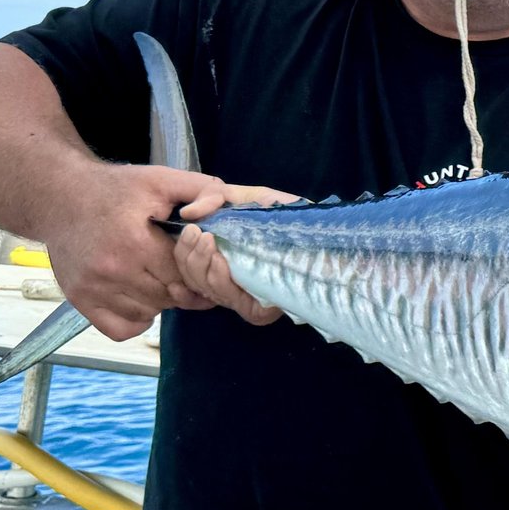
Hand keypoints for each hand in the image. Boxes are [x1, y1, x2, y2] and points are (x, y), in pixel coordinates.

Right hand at [41, 162, 231, 338]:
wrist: (60, 195)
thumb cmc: (116, 188)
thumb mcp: (161, 179)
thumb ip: (203, 189)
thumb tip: (231, 207)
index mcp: (135, 242)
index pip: (184, 273)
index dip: (195, 267)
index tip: (197, 259)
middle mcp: (112, 271)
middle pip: (169, 296)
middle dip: (180, 284)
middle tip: (176, 266)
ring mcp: (93, 289)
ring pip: (149, 313)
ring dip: (159, 300)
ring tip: (152, 275)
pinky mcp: (79, 300)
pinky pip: (122, 328)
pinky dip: (136, 318)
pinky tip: (138, 295)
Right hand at [170, 182, 298, 325]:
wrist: (326, 233)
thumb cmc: (288, 215)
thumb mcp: (251, 198)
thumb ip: (217, 198)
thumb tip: (189, 211)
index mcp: (224, 262)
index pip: (189, 267)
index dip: (182, 254)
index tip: (191, 231)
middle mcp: (230, 284)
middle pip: (194, 279)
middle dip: (190, 256)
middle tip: (199, 234)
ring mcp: (244, 299)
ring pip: (207, 289)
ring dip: (202, 265)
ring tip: (209, 240)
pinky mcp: (260, 311)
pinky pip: (231, 301)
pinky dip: (221, 281)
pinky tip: (221, 262)